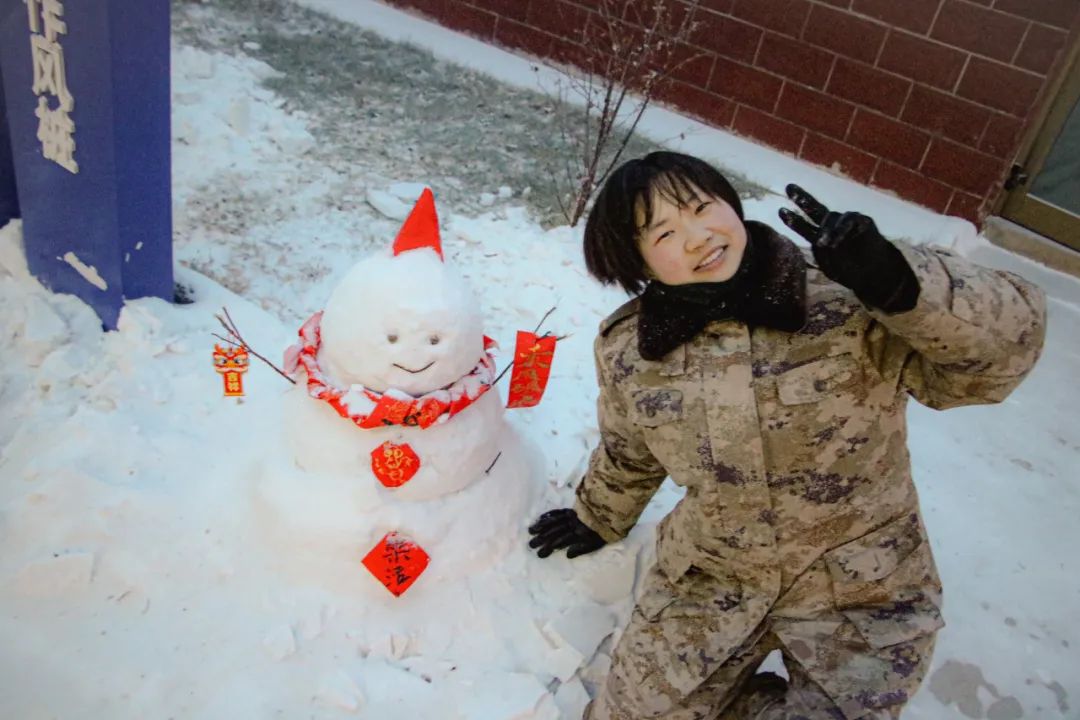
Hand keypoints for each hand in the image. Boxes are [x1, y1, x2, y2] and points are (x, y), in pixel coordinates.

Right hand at [528, 509, 605, 558]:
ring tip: (530, 531)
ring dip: (541, 526)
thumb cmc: (603, 532)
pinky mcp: (571, 509)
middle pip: (554, 531)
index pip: (560, 542)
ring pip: (554, 521)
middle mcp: (571, 524)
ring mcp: (570, 516)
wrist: (610, 513)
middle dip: (541, 538)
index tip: (539, 554)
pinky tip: (540, 518)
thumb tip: (567, 554)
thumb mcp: (595, 544)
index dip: (549, 548)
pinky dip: (548, 515)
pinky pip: (558, 512)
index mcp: (577, 534)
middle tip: (530, 544)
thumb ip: (581, 549)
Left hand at [778, 184, 918, 312]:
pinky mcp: (862, 221)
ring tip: (823, 243)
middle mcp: (832, 224)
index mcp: (821, 235)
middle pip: (814, 209)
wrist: (874, 273)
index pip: (804, 225)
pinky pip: (849, 222)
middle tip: (789, 188)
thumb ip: (821, 252)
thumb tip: (820, 240)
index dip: (793, 219)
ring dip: (827, 231)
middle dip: (801, 198)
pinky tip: (836, 240)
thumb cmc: (850, 270)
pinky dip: (841, 231)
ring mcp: (846, 221)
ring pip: (831, 219)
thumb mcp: (829, 266)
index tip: (781, 210)